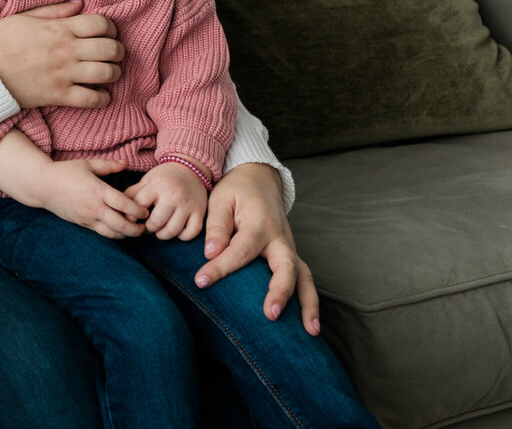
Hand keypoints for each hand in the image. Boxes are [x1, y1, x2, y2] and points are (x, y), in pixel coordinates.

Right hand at [0, 0, 123, 109]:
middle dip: (118, 50)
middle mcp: (65, 50)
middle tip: (114, 53)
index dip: (110, 27)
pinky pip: (92, 99)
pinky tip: (100, 94)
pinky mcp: (58, 95)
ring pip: (106, 73)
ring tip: (109, 72)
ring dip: (113, 72)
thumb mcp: (24, 16)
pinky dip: (102, 98)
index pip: (100, 23)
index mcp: (59, 28)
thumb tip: (80, 3)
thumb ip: (54, 10)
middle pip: (110, 48)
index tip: (107, 32)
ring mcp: (63, 74)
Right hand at [27, 157, 148, 239]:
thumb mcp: (87, 164)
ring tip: (133, 231)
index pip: (124, 205)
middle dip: (136, 229)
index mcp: (99, 190)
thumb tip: (125, 164)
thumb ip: (108, 165)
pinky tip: (118, 231)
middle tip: (144, 227)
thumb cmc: (65, 172)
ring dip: (125, 235)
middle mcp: (95, 207)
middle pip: (121, 224)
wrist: (43, 185)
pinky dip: (112, 234)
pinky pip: (100, 233)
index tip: (146, 211)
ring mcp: (88, 217)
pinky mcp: (82, 223)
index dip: (139, 210)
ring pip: (111, 233)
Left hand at [125, 161, 206, 239]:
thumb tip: (119, 210)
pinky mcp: (199, 212)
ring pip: (172, 231)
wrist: (191, 168)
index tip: (132, 220)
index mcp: (156, 186)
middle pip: (155, 223)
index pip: (138, 207)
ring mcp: (187, 204)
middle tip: (146, 227)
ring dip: (162, 235)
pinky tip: (176, 231)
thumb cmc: (164, 177)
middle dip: (147, 229)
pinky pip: (190, 233)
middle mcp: (172, 195)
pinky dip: (182, 236)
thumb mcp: (147, 180)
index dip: (131, 218)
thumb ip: (133, 193)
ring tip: (159, 230)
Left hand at [196, 163, 321, 335]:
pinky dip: (309, 301)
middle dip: (280, 291)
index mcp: (258, 223)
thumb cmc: (235, 191)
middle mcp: (279, 238)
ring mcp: (289, 248)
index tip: (201, 281)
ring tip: (310, 332)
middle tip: (271, 314)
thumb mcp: (220, 200)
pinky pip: (304, 279)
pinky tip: (309, 326)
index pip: (240, 250)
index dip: (220, 267)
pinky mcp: (291, 256)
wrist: (258, 179)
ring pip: (304, 277)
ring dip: (309, 304)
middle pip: (286, 266)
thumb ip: (216, 226)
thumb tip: (211, 253)